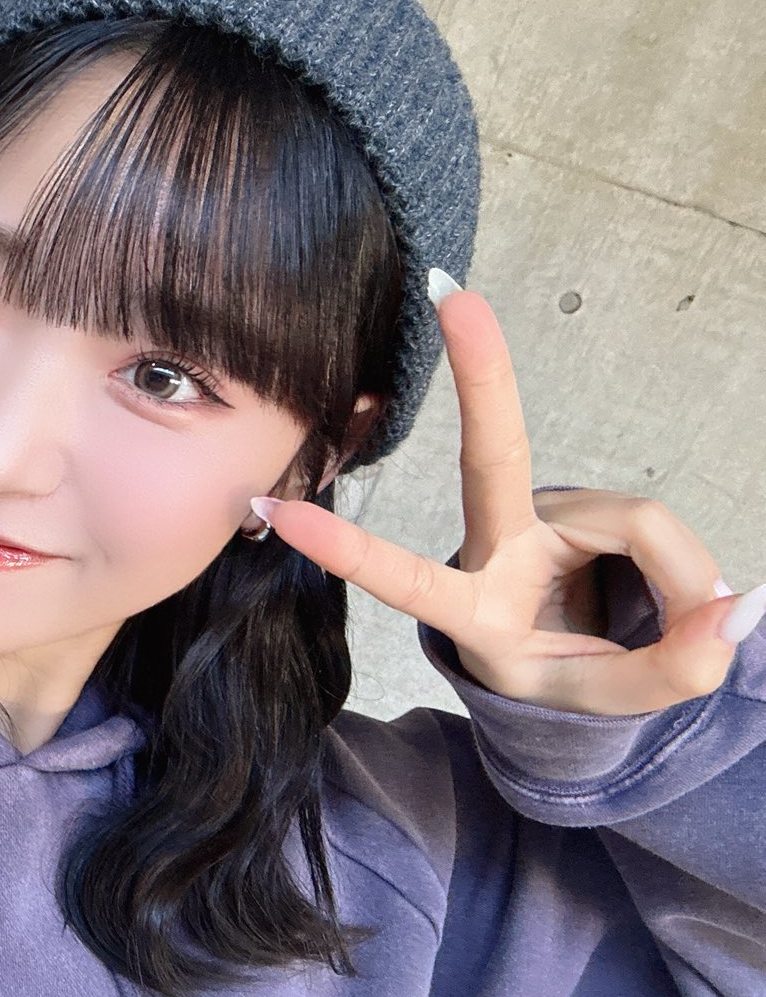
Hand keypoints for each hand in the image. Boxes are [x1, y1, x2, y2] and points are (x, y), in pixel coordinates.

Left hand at [256, 282, 763, 715]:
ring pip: (637, 524)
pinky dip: (691, 570)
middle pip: (493, 453)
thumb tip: (730, 613)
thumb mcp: (605, 702)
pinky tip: (703, 604)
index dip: (343, 549)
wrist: (588, 672)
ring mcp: (546, 517)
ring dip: (685, 580)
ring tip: (699, 630)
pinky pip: (657, 527)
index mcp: (470, 607)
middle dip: (483, 372)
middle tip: (455, 294)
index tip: (277, 510)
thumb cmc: (568, 680)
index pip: (400, 579)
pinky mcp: (591, 508)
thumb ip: (669, 670)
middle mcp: (498, 545)